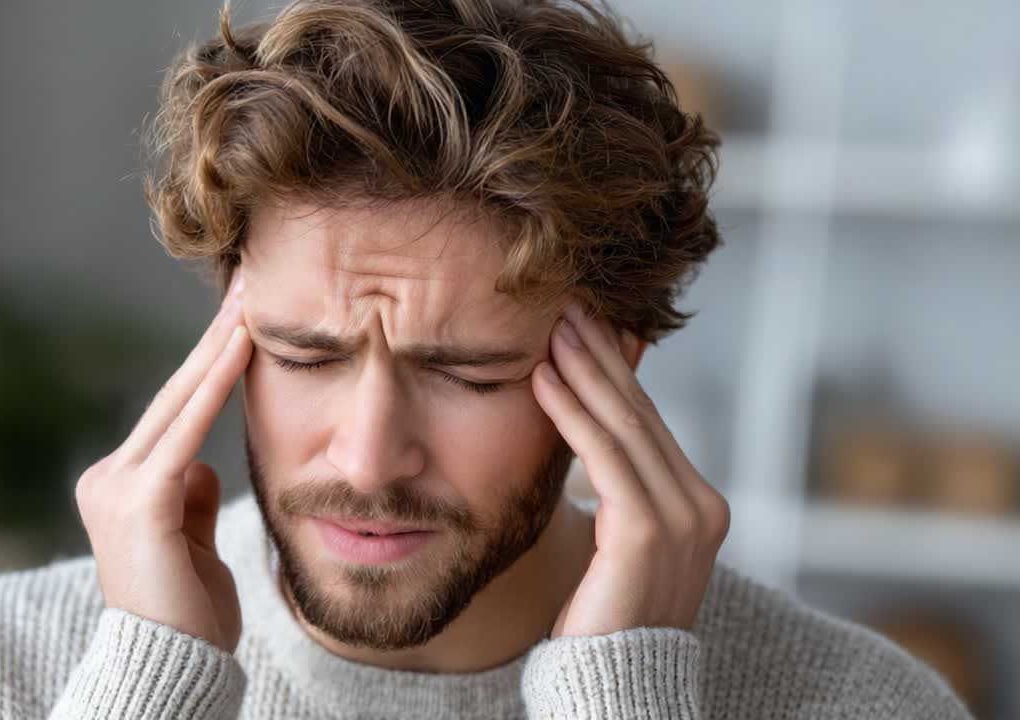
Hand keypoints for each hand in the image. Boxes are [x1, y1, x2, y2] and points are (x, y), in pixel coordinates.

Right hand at [73, 272, 251, 652]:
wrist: (174, 669)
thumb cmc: (190, 613)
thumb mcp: (191, 542)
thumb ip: (188, 496)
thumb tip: (201, 464)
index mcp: (119, 488)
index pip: (174, 414)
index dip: (207, 365)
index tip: (238, 323)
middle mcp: (106, 480)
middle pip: (174, 396)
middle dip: (214, 339)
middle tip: (246, 287)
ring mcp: (116, 488)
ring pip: (179, 403)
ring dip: (218, 349)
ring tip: (250, 303)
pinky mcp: (137, 501)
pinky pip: (187, 431)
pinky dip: (215, 386)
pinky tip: (242, 347)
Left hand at [531, 302, 729, 638]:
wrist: (612, 690)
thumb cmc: (603, 621)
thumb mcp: (617, 546)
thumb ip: (616, 492)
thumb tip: (589, 437)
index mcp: (699, 508)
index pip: (651, 425)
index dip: (617, 373)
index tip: (585, 330)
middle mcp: (702, 508)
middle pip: (642, 415)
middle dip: (602, 357)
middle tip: (567, 308)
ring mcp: (682, 520)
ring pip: (625, 426)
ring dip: (584, 371)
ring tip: (552, 329)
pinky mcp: (647, 533)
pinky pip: (602, 456)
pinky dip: (571, 412)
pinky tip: (542, 382)